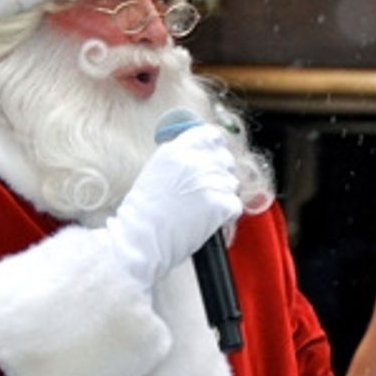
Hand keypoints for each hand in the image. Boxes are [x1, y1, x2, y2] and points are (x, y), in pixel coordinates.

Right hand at [106, 124, 241, 285]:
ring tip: (202, 210)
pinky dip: (226, 215)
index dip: (215, 147)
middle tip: (207, 191)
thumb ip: (180, 160)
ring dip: (222, 196)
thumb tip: (202, 156)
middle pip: (225, 159)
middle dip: (220, 174)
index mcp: (175, 150)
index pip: (210, 135)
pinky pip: (235, 204)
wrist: (140, 241)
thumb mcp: (155, 172)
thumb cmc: (143, 214)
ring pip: (232, 183)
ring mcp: (208, 182)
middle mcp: (193, 161)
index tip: (214, 158)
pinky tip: (208, 221)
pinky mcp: (219, 204)